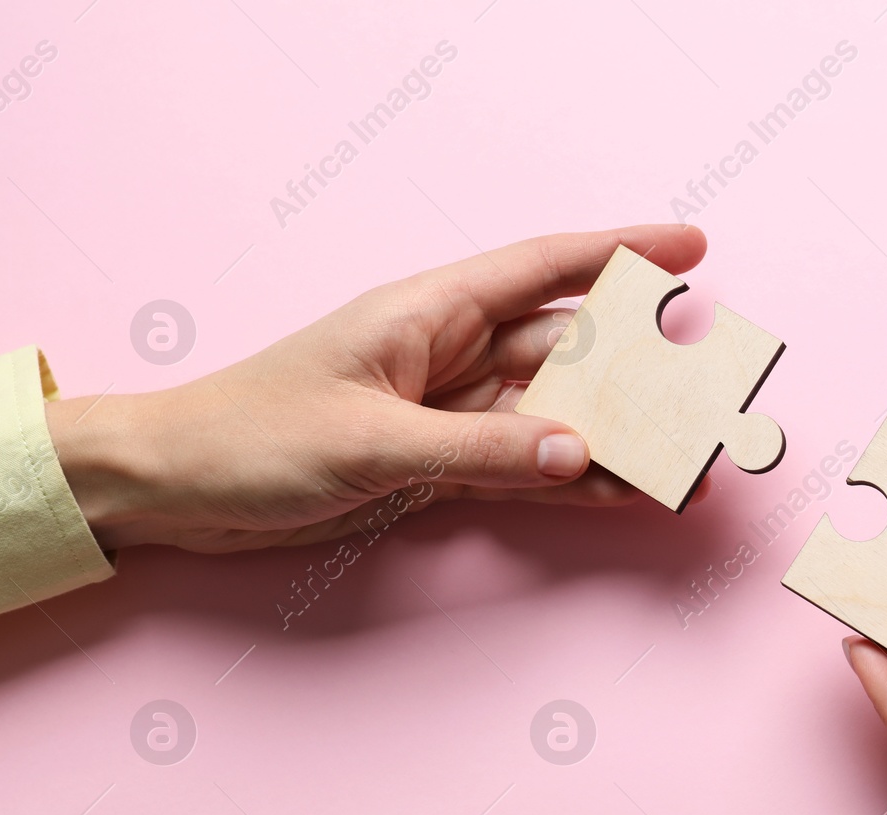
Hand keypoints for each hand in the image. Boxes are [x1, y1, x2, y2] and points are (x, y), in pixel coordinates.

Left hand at [43, 225, 708, 552]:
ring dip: (616, 439)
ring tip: (683, 466)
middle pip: (566, 351)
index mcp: (429, 312)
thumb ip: (484, 447)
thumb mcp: (372, 441)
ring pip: (555, 416)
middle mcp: (448, 353)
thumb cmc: (252, 437)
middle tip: (710, 394)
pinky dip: (572, 479)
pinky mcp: (438, 463)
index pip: (545, 269)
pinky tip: (622, 491)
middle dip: (640, 371)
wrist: (177, 489)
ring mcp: (448, 411)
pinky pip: (525, 465)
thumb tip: (581, 451)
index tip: (691, 251)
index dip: (622, 254)